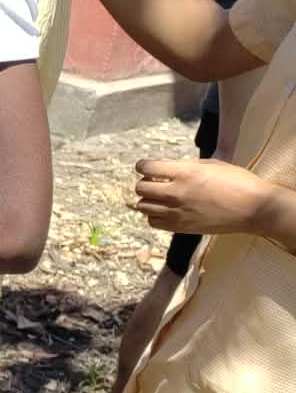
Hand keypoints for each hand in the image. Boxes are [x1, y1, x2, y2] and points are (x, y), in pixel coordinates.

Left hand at [131, 157, 277, 235]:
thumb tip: (166, 167)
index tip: (145, 167)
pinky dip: (154, 215)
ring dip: (148, 199)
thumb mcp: (212, 165)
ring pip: (142, 206)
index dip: (143, 166)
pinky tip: (165, 210)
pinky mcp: (179, 227)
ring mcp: (176, 212)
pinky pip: (152, 222)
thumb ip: (185, 166)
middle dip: (144, 182)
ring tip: (160, 197)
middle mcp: (176, 193)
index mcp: (186, 173)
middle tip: (154, 182)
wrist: (253, 209)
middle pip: (140, 188)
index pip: (147, 168)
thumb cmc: (237, 182)